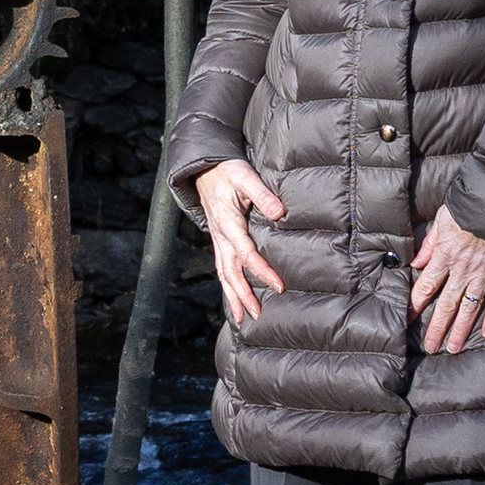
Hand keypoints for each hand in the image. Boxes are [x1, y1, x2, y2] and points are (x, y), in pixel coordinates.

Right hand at [188, 160, 285, 323]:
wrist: (203, 167)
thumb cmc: (226, 171)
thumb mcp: (245, 176)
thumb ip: (263, 195)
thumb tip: (280, 212)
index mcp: (228, 223)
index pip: (246, 253)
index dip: (262, 271)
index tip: (278, 286)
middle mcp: (220, 236)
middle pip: (231, 272)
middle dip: (243, 295)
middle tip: (257, 314)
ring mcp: (217, 239)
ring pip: (223, 273)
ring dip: (232, 296)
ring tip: (241, 317)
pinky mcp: (218, 240)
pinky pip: (221, 267)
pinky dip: (227, 285)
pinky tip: (233, 297)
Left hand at [408, 210, 484, 355]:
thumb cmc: (470, 208)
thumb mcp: (443, 219)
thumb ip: (430, 242)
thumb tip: (415, 262)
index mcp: (445, 256)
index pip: (426, 286)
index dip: (415, 304)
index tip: (408, 319)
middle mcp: (462, 271)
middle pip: (446, 304)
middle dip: (437, 327)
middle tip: (430, 346)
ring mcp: (483, 275)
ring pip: (469, 308)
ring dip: (461, 330)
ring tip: (453, 348)